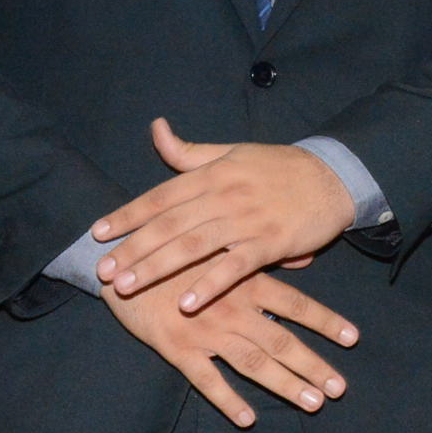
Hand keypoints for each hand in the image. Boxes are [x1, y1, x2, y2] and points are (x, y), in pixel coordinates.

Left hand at [93, 118, 356, 307]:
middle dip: (132, 249)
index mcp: (212, 174)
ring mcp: (247, 221)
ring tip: (127, 286)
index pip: (160, 196)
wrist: (334, 177)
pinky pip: (234, 268)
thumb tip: (155, 129)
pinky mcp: (271, 244)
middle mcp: (224, 196)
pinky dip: (209, 285)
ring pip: (193, 246)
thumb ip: (190, 151)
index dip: (127, 215)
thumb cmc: (279, 167)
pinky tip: (186, 303)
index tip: (97, 233)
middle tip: (103, 271)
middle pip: (168, 225)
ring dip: (157, 268)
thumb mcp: (232, 151)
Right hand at [101, 266, 359, 428]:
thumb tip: (308, 257)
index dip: (326, 321)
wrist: (123, 260)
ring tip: (313, 403)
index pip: (296, 305)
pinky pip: (206, 379)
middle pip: (282, 341)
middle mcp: (233, 309)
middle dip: (313, 366)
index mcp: (247, 282)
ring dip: (285, 384)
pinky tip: (248, 418)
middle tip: (339, 389)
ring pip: (253, 363)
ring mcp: (206, 331)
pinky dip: (227, 399)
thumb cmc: (177, 252)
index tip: (353, 338)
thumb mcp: (222, 245)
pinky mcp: (176, 349)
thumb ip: (265, 255)